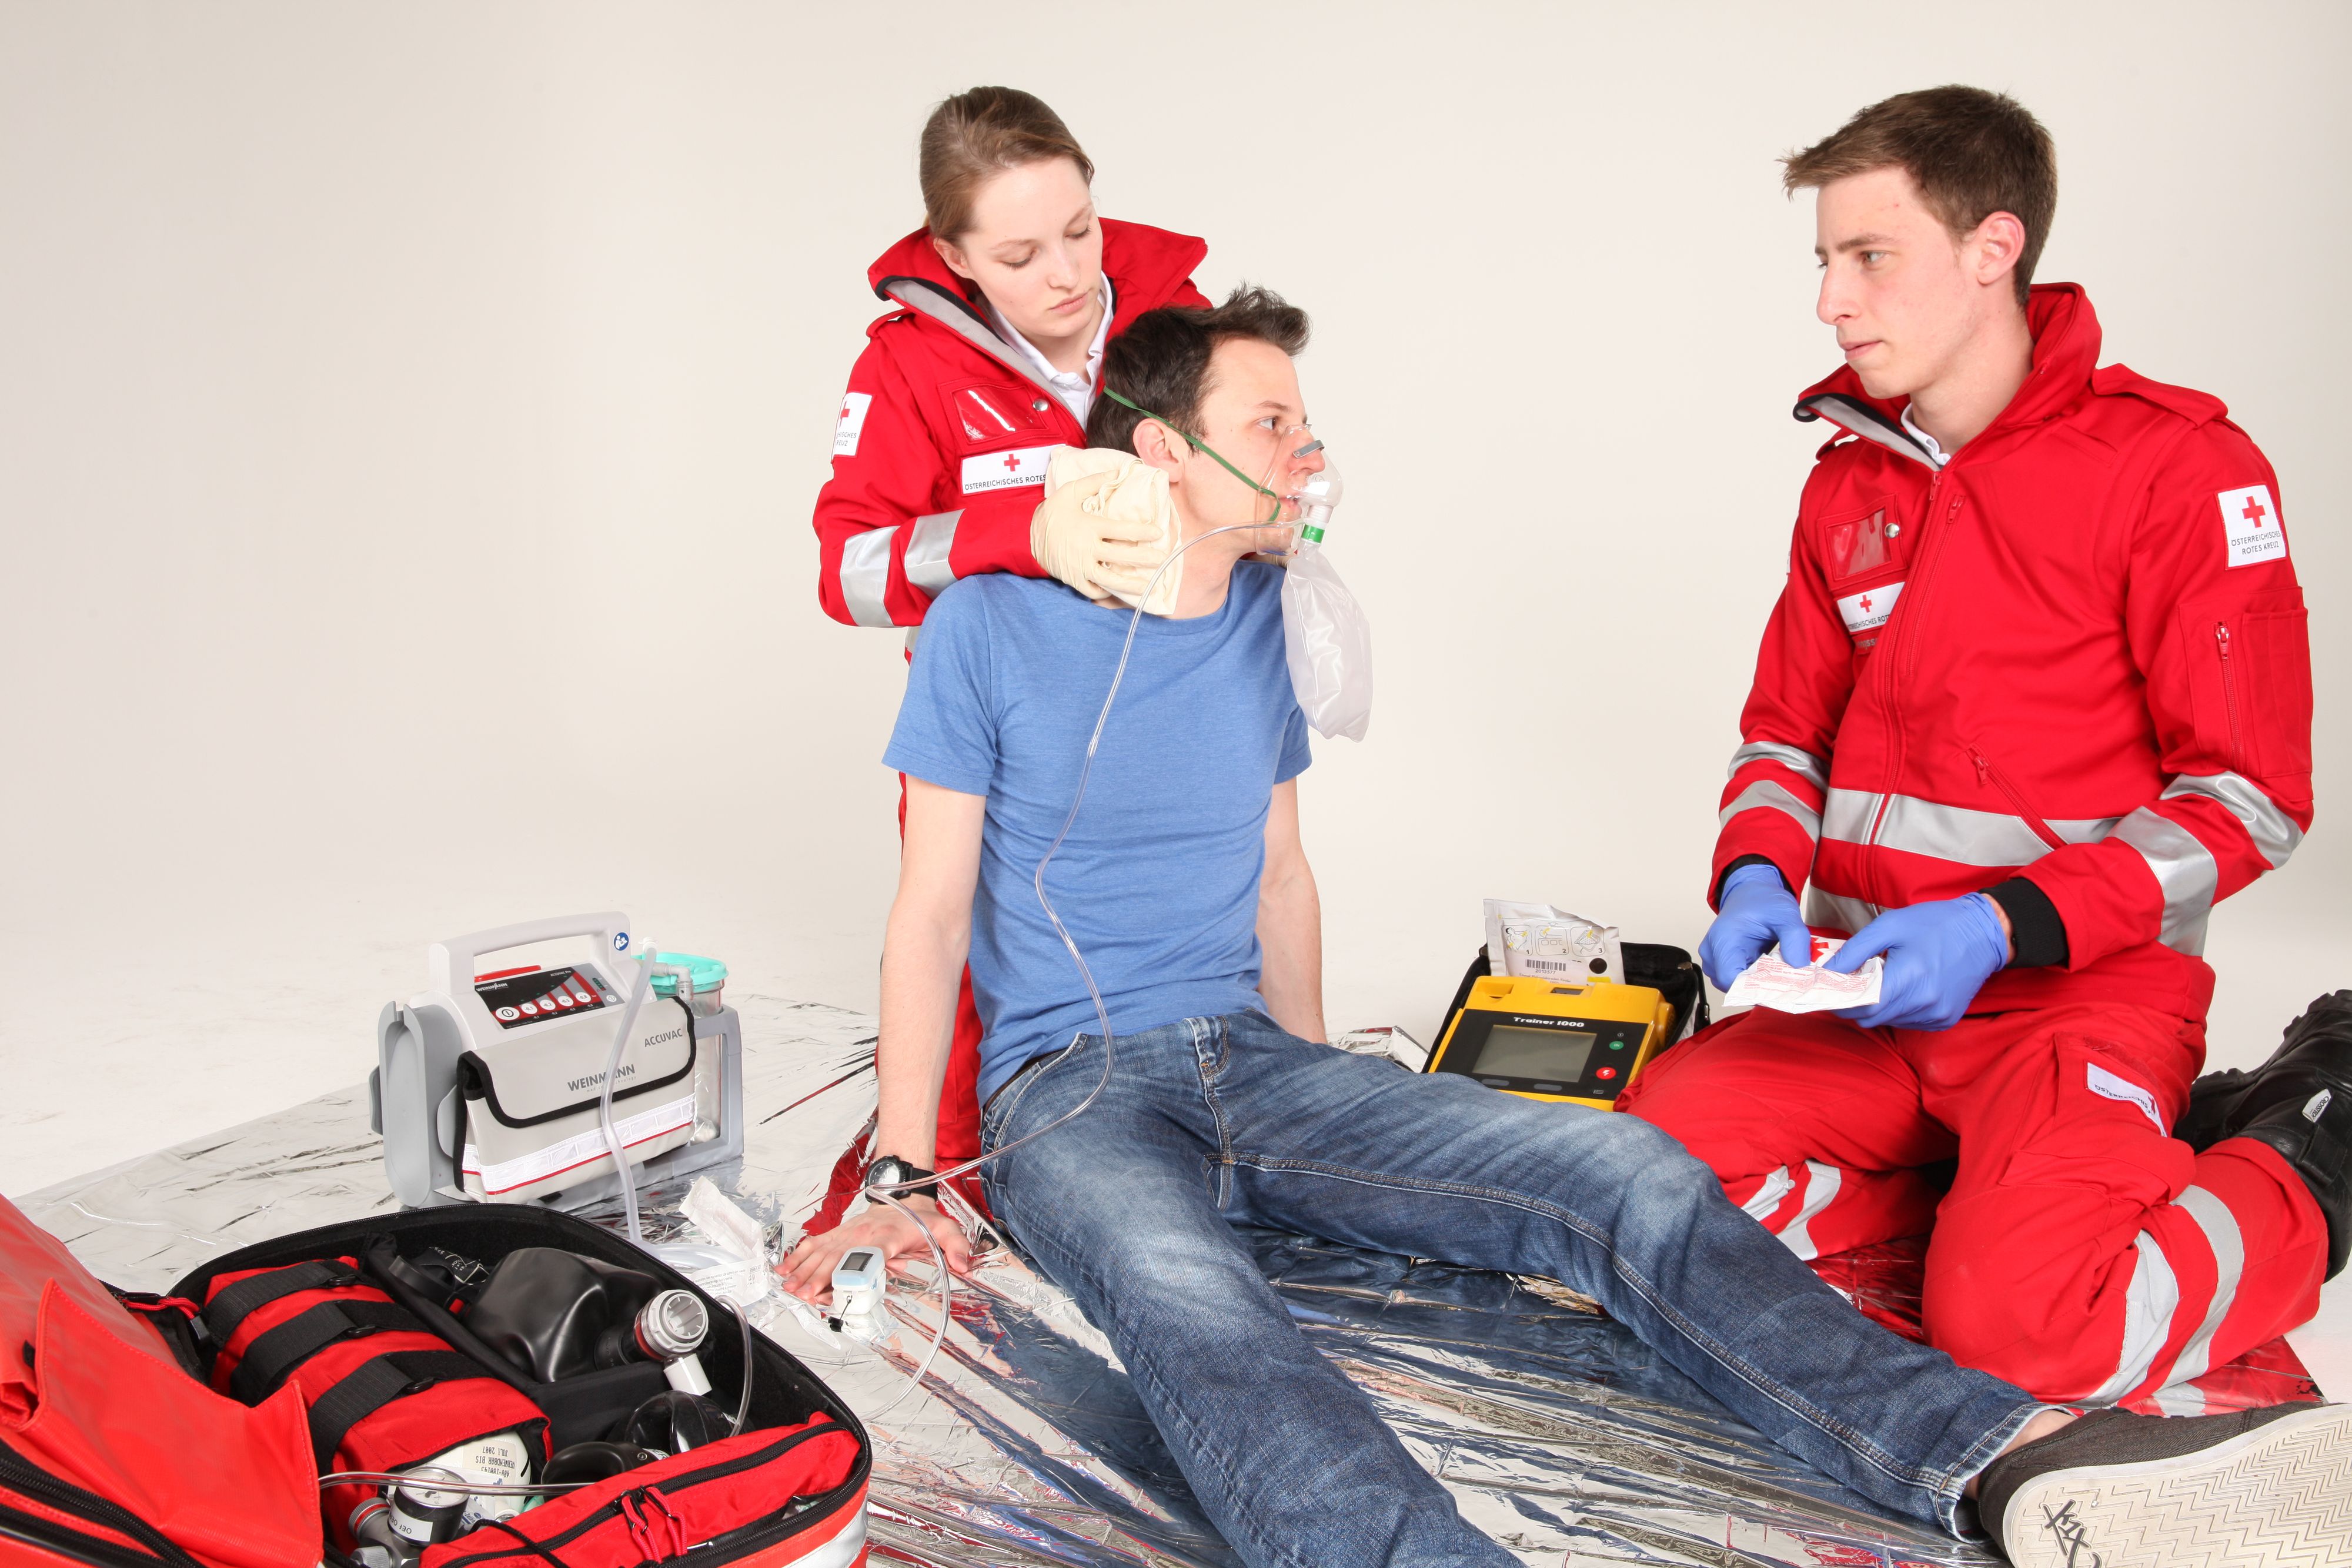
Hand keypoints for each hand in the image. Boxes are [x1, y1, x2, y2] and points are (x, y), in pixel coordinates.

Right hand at [777, 1196, 972, 1307]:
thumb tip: (964, 1266)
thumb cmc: (920, 1219)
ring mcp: (847, 1233)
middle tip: (805, 1294)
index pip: (869, 1254)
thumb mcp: (945, 1229)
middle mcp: (863, 1234)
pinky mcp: (838, 1234)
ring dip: (804, 1270)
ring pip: (821, 1252)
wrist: (902, 1196)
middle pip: (838, 1257)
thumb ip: (956, 1247)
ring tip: (789, 1288)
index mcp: (888, 1236)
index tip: (840, 1285)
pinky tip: (783, 1270)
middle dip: (819, 1276)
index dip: (854, 1270)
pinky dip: (797, 1257)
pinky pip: (814, 1245)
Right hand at [1030, 459, 1177, 609]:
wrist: (1025, 535)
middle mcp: (1087, 549)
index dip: (1142, 531)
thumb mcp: (1069, 491)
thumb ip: (1094, 482)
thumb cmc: (1052, 512)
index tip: (1158, 533)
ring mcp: (1080, 567)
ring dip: (1131, 584)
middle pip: (1121, 556)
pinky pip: (1093, 591)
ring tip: (1148, 586)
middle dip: (1144, 559)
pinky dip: (1107, 592)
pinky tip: (1120, 591)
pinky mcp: (1073, 579)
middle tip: (1162, 560)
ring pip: (1110, 580)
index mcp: (1089, 526)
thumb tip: (1118, 473)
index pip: (1121, 530)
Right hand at [1699, 863, 1811, 989]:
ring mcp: (1713, 958)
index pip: (1730, 979)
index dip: (1755, 989)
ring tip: (1778, 976)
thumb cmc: (1763, 900)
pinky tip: (1769, 973)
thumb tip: (1800, 968)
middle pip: (1731, 986)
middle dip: (1759, 989)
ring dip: (1755, 986)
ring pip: (1732, 986)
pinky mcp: (1720, 962)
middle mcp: (1712, 951)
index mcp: (1723, 939)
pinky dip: (1752, 981)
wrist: (1751, 891)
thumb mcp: (1786, 914)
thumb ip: (1795, 939)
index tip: (1780, 988)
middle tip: (1785, 983)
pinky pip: (1734, 980)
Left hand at [1824, 892, 2010, 1030]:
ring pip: (1888, 1022)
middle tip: (1852, 981)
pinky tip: (1905, 987)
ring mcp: (1936, 1015)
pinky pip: (1908, 1022)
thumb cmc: (1935, 924)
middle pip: (1870, 1018)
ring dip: (1877, 1006)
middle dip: (1854, 1003)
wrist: (1984, 932)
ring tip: (1883, 979)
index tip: (1829, 988)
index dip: (1839, 1000)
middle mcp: (1923, 1005)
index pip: (1859, 1007)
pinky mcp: (1945, 1020)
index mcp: (1908, 980)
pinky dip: (1898, 1009)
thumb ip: (1855, 951)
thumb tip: (1828, 971)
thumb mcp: (1889, 926)